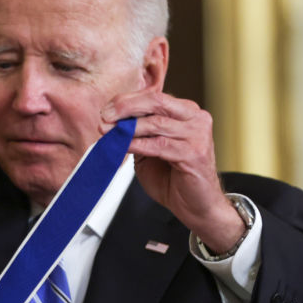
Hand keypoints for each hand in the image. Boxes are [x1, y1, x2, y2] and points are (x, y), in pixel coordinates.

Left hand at [101, 91, 245, 252]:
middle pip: (156, 102)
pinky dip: (136, 144)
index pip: (154, 97)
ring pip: (156, 123)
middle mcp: (195, 119)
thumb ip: (139, 133)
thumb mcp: (152, 149)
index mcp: (186, 112)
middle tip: (105, 116)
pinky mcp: (193, 154)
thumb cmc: (175, 178)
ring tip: (109, 132)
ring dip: (127, 127)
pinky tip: (122, 146)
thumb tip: (111, 121)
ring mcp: (197, 135)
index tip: (106, 110)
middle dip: (126, 107)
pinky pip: (158, 145)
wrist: (196, 205)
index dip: (127, 101)